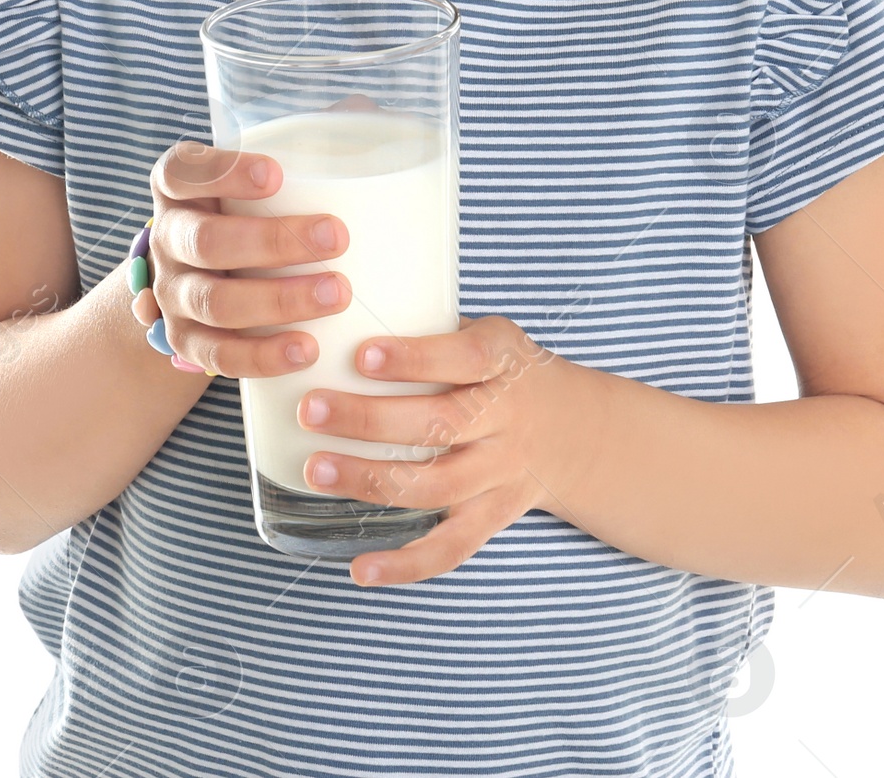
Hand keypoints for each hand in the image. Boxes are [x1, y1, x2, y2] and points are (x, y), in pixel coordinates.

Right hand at [141, 139, 350, 375]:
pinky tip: (308, 349)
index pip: (183, 172)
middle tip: (338, 237)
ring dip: (278, 301)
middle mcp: (167, 237)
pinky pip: (218, 355)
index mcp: (180, 186)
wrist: (198, 276)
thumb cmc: (247, 208)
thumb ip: (303, 135)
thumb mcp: (260, 170)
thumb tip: (362, 104)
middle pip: (207, 242)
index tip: (277, 173)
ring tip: (338, 293)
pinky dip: (262, 356)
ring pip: (215, 302)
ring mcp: (171, 293)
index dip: (225, 172)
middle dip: (274, 242)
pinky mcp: (185, 342)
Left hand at [294, 313, 610, 587]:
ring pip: (436, 486)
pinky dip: (405, 566)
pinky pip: (451, 548)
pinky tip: (359, 569)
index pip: (465, 358)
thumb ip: (432, 330)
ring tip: (315, 469)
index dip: (415, 359)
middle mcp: (506, 420)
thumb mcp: (486, 334)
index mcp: (504, 363)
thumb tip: (339, 315)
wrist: (571, 429)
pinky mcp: (492, 516)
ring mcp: (500, 473)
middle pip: (439, 426)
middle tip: (312, 410)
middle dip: (369, 420)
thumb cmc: (503, 370)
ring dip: (371, 481)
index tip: (362, 354)